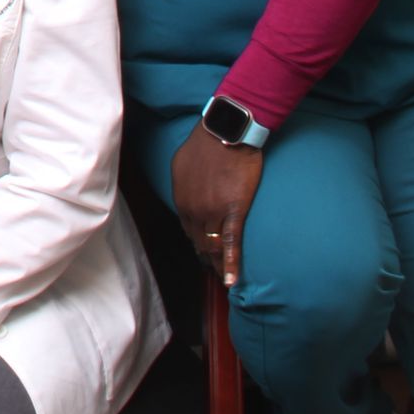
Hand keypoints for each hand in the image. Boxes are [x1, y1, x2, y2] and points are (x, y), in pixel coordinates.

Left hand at [170, 122, 263, 286]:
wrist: (226, 133)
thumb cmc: (206, 144)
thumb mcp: (182, 164)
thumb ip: (184, 185)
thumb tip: (188, 195)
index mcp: (180, 199)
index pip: (188, 229)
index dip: (196, 242)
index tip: (203, 251)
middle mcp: (193, 210)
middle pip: (199, 241)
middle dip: (206, 257)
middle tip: (214, 271)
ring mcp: (212, 212)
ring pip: (213, 246)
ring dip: (217, 265)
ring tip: (223, 279)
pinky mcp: (233, 211)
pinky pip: (231, 244)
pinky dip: (230, 264)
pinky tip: (232, 281)